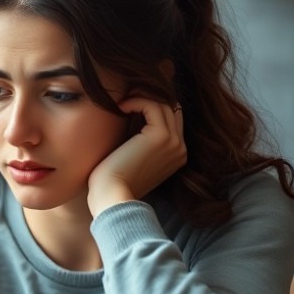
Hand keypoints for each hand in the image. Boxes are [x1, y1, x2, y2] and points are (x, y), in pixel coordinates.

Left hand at [87, 97, 186, 216]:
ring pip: (164, 103)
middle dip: (150, 97)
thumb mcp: (131, 160)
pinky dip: (136, 101)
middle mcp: (180, 148)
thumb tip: (129, 120)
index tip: (130, 104)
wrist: (112, 197)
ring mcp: (173, 142)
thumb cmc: (114, 183)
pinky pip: (153, 105)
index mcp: (176, 155)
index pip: (172, 120)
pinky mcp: (161, 137)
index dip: (153, 107)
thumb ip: (138, 144)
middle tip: (126, 96)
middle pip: (172, 108)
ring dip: (141, 96)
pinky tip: (120, 107)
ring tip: (121, 101)